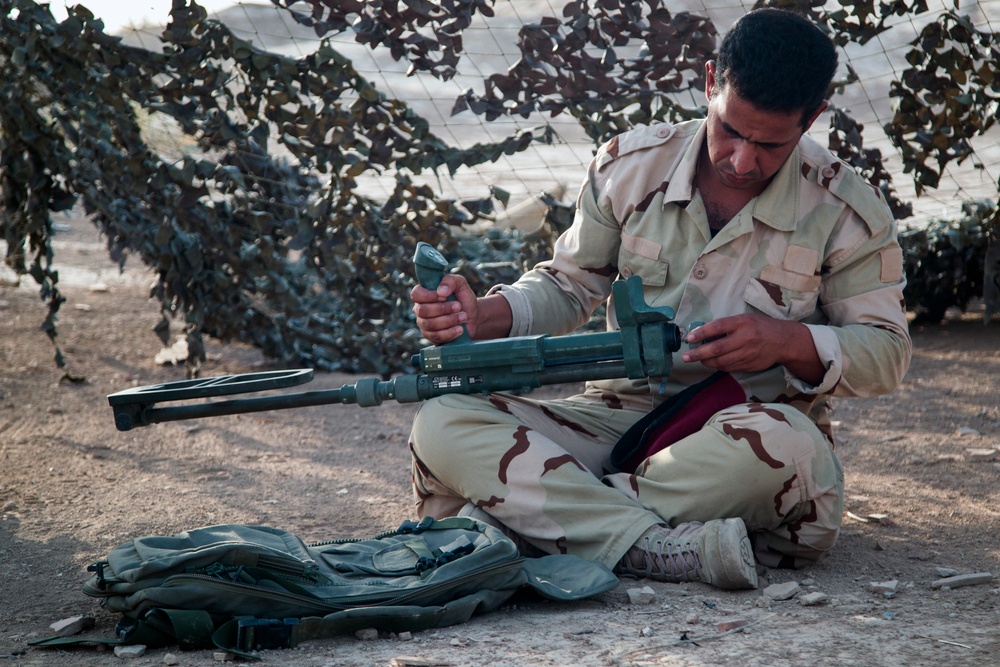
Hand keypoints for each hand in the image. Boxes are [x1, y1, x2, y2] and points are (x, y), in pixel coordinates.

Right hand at [410, 274, 479, 343]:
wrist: (474, 317)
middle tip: (459, 306)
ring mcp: (425, 325)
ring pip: (430, 324)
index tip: (444, 296)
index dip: (428, 296)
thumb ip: (450, 281)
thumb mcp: (460, 284)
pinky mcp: (432, 337)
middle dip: (443, 309)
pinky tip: (460, 329)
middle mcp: (421, 310)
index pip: (416, 294)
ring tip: (463, 317)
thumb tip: (441, 291)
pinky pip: (436, 337)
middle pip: (423, 311)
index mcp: (424, 295)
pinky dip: (449, 333)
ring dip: (449, 320)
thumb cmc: (464, 299)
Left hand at [682, 314, 823, 383]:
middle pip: (717, 348)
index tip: (690, 338)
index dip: (702, 333)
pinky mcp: (750, 365)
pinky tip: (713, 363)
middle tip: (686, 357)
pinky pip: (729, 368)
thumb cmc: (760, 327)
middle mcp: (745, 338)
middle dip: (699, 354)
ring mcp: (748, 354)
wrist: (783, 341)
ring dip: (707, 362)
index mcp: (743, 323)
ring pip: (722, 361)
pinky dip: (718, 366)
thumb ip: (727, 325)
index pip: (718, 327)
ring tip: (698, 359)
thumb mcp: (745, 319)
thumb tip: (702, 333)